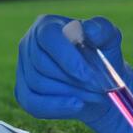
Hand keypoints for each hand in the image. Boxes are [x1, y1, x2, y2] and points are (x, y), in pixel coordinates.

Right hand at [14, 14, 132, 132]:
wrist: (97, 82)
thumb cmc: (101, 54)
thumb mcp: (109, 38)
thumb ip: (103, 29)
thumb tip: (90, 30)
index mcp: (46, 25)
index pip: (48, 37)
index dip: (67, 57)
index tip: (89, 75)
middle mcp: (28, 43)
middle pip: (42, 64)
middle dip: (73, 80)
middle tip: (99, 87)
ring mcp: (23, 69)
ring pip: (39, 85)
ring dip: (70, 93)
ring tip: (95, 94)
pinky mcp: (23, 92)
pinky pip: (33, 104)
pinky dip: (57, 107)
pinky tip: (78, 106)